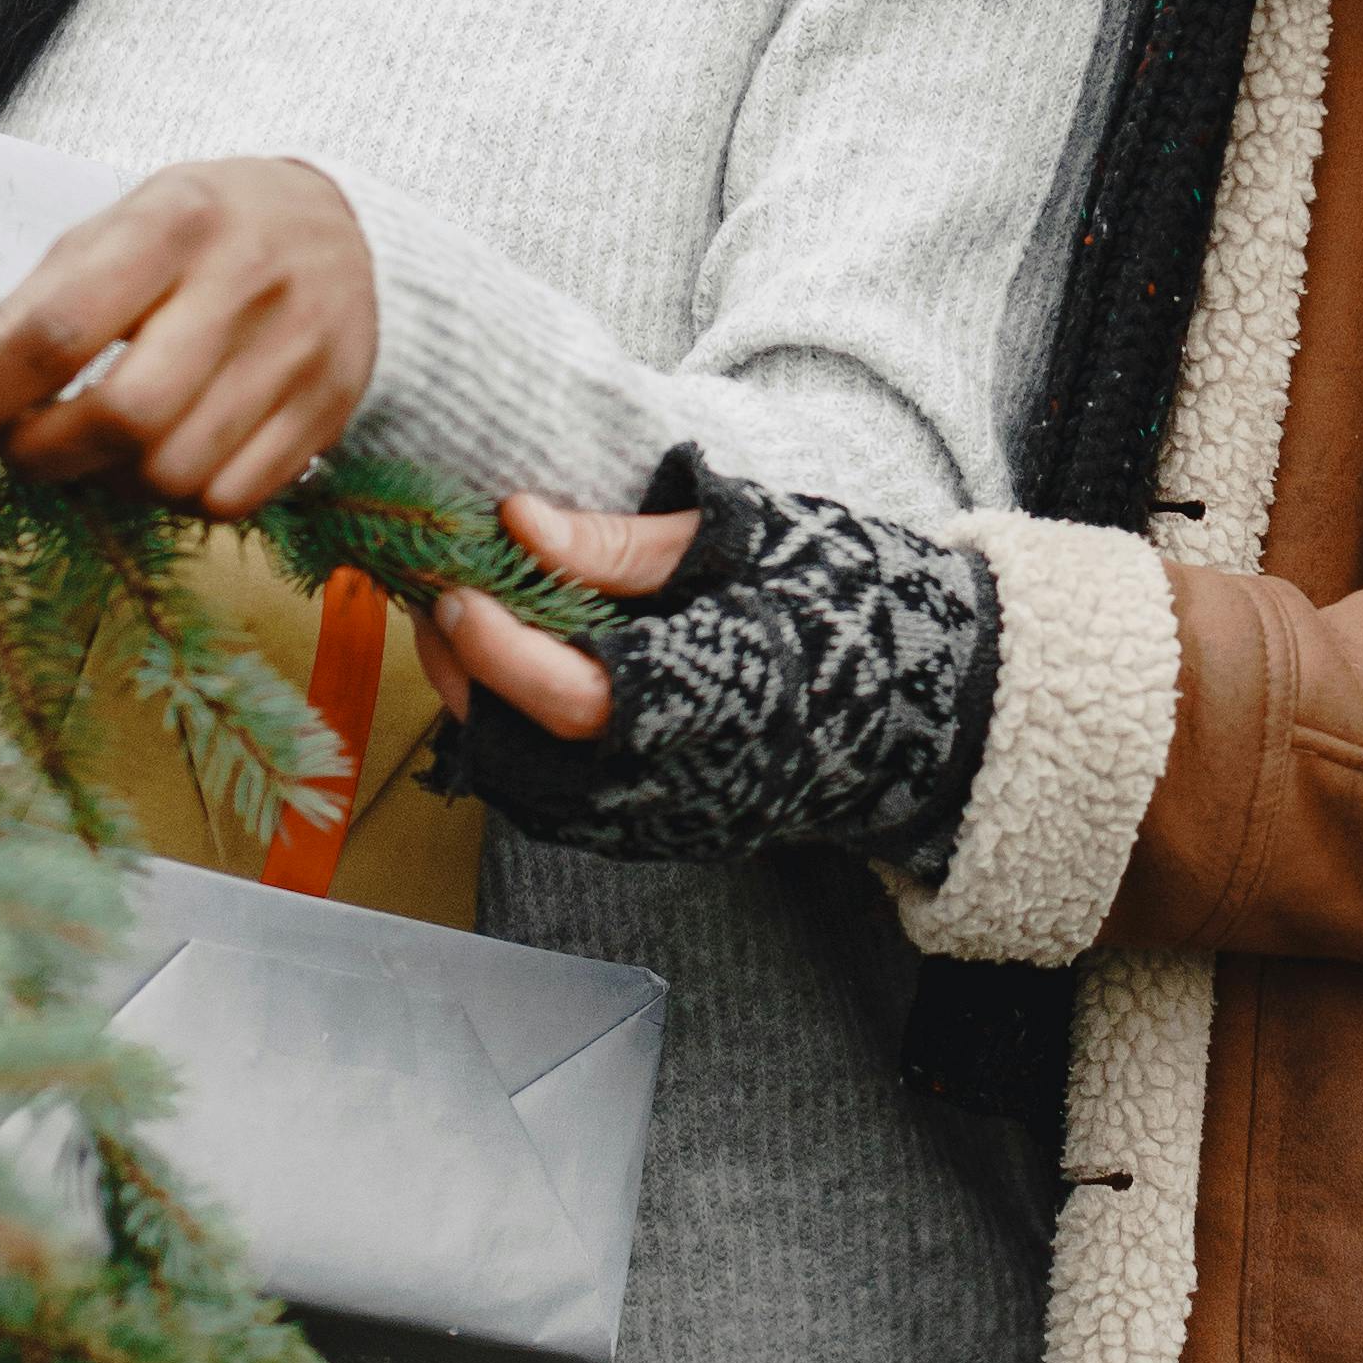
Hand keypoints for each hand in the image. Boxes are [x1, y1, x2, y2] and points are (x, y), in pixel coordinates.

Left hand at [0, 156, 377, 518]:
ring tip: (101, 450)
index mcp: (174, 223)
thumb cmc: (201, 230)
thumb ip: (43, 298)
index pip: (62, 329)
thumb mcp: (118, 226)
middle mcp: (245, 283)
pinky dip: (180, 498)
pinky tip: (168, 458)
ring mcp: (298, 351)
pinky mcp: (330, 407)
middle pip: (125, 415)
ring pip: (176, 472)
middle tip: (24, 451)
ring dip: (114, 481)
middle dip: (49, 454)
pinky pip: (231, 499)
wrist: (342, 225)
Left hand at [416, 451, 1000, 872]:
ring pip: (532, 794)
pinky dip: (516, 748)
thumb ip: (625, 542)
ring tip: (463, 632)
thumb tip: (518, 520)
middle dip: (468, 677)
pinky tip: (509, 681)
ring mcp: (678, 824)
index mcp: (730, 696)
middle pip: (537, 756)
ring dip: (480, 713)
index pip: (582, 698)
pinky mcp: (665, 842)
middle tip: (442, 596)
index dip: (502, 646)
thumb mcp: (747, 538)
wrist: (920, 699)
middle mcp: (696, 781)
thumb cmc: (837, 596)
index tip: (457, 584)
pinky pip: (558, 810)